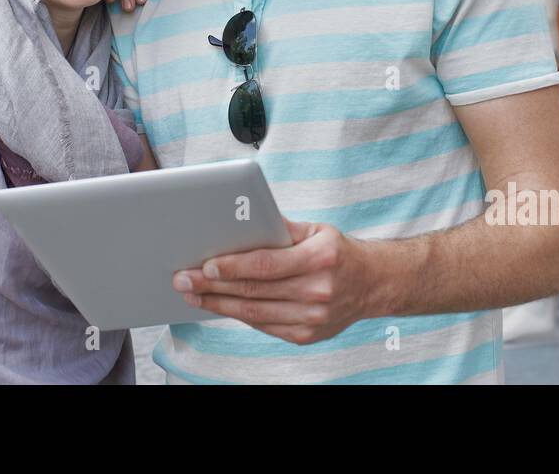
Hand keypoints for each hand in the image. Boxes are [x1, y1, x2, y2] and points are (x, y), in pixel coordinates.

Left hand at [171, 218, 373, 343]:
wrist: (375, 284)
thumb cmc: (338, 252)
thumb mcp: (316, 230)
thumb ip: (280, 227)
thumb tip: (239, 222)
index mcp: (320, 259)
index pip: (266, 265)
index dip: (234, 266)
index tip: (206, 265)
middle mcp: (317, 291)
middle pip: (254, 291)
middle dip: (213, 286)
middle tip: (184, 279)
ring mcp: (313, 318)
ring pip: (254, 314)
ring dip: (218, 304)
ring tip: (193, 294)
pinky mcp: (307, 335)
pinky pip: (264, 326)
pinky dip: (239, 315)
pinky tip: (219, 305)